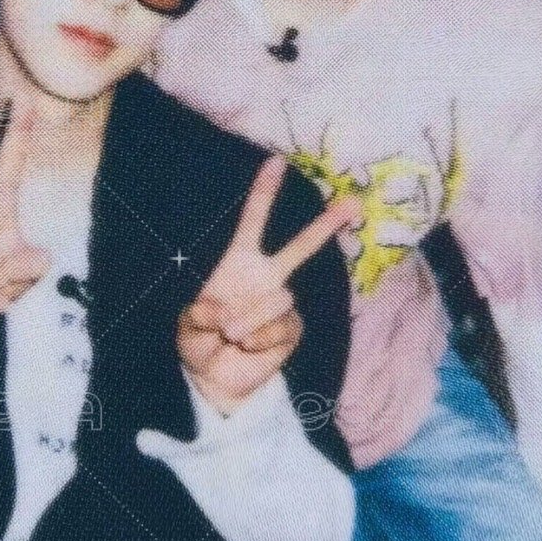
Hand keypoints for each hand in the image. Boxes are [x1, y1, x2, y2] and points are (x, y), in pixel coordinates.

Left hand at [177, 155, 359, 415]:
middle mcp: (267, 278)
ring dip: (250, 318)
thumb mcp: (188, 324)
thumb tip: (229, 313)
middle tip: (353, 202)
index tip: (276, 161)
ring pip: (279, 297)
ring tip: (231, 335)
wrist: (215, 378)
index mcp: (239, 263)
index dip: (264, 192)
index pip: (253, 222)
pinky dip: (258, 339)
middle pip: (300, 247)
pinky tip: (247, 346)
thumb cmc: (199, 342)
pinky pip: (281, 327)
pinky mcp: (291, 330)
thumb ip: (202, 313)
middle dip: (326, 225)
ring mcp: (282, 304)